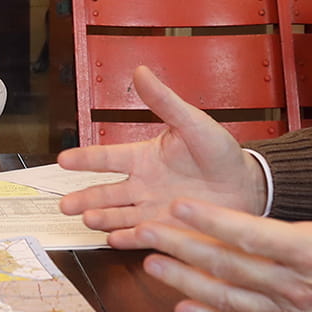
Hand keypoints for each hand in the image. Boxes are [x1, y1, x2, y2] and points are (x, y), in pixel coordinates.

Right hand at [56, 66, 264, 236]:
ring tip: (87, 220)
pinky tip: (114, 239)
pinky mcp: (168, 230)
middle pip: (105, 193)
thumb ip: (164, 101)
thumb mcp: (192, 122)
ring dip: (102, 219)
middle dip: (84, 198)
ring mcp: (153, 209)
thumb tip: (141, 72)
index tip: (63, 160)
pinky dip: (128, 238)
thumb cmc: (220, 152)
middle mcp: (143, 185)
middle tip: (64, 204)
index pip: (107, 158)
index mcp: (144, 158)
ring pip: (119, 216)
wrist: (248, 186)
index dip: (84, 159)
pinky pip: (143, 235)